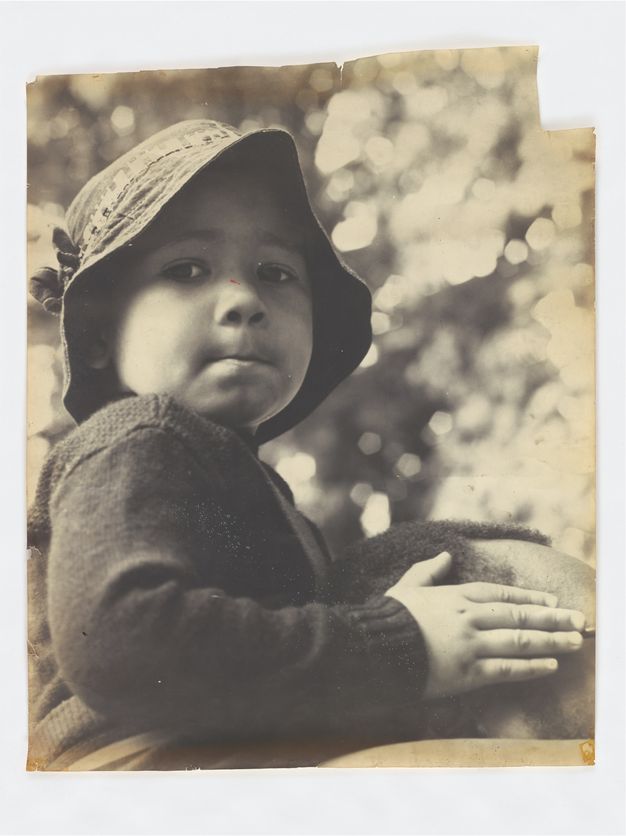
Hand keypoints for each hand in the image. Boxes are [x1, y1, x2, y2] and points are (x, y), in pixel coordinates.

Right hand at [385, 552, 585, 699]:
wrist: (376, 647)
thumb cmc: (388, 617)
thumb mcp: (408, 586)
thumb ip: (429, 570)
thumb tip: (446, 554)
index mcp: (456, 596)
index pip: (501, 594)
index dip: (529, 597)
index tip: (552, 600)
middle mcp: (469, 617)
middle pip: (518, 615)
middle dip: (552, 617)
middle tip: (578, 619)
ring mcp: (471, 644)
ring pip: (519, 640)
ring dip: (551, 640)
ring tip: (574, 640)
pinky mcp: (468, 672)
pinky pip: (506, 669)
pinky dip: (530, 667)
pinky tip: (551, 665)